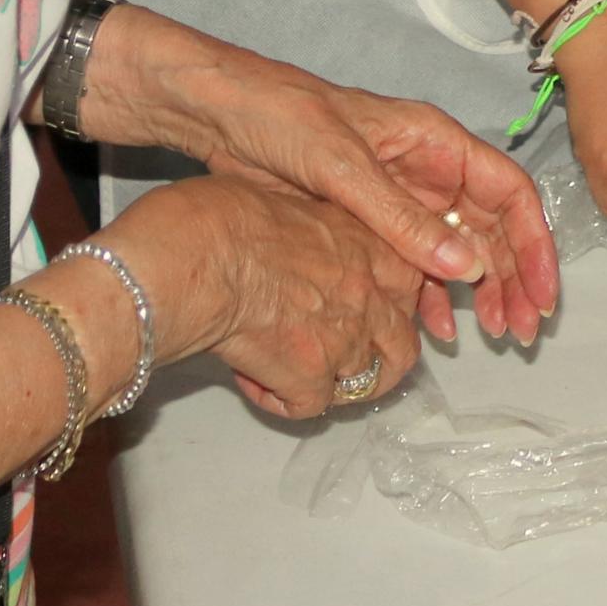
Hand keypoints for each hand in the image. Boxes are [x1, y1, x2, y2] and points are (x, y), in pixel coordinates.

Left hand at [85, 7, 557, 344]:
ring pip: (457, 252)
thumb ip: (404, 220)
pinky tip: (433, 331)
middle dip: (511, 280)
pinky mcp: (368, 223)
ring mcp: (400, 198)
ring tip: (489, 338)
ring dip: (476, 294)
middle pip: (490, 228)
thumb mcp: (345, 167)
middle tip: (519, 331)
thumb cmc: (283, 118)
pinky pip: (415, 265)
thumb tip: (469, 269)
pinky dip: (429, 298)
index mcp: (435, 143)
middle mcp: (428, 171)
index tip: (540, 293)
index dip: (533, 244)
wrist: (216, 114)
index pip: (508, 192)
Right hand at [104, 171, 444, 420]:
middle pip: (402, 346)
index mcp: (369, 246)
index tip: (364, 304)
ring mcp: (345, 342)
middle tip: (340, 351)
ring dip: (338, 383)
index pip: (409, 284)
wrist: (197, 258)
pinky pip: (309, 406)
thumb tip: (295, 235)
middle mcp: (369, 297)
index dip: (390, 301)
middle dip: (378, 355)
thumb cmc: (223, 216)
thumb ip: (312, 229)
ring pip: (368, 383)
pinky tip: (254, 379)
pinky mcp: (309, 378)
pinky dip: (283, 399)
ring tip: (302, 373)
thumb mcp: (286, 199)